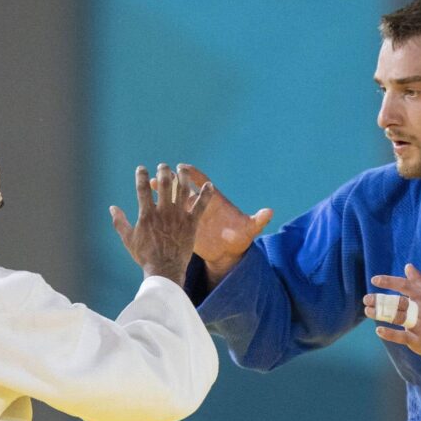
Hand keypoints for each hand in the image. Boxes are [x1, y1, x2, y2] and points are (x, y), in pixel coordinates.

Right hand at [109, 164, 213, 286]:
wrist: (165, 269)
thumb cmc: (144, 255)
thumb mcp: (128, 239)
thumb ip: (119, 222)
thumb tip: (112, 208)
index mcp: (146, 214)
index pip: (142, 189)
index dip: (141, 176)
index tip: (141, 168)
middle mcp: (163, 212)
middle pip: (164, 184)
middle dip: (163, 172)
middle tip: (163, 166)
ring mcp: (178, 217)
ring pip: (183, 190)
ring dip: (183, 177)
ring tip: (182, 169)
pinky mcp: (191, 223)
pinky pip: (200, 206)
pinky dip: (206, 195)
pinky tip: (209, 185)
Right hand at [157, 164, 272, 287]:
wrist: (228, 253)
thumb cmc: (240, 237)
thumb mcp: (250, 229)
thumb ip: (258, 220)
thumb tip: (270, 212)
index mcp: (215, 199)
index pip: (203, 181)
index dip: (194, 174)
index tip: (183, 167)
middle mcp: (202, 203)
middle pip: (187, 186)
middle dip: (175, 178)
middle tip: (163, 171)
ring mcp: (192, 212)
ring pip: (176, 196)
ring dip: (165, 188)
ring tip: (151, 181)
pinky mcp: (185, 224)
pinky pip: (172, 213)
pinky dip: (162, 206)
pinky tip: (150, 201)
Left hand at [363, 263, 420, 380]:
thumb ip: (420, 281)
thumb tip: (408, 266)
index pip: (404, 286)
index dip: (389, 282)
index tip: (374, 280)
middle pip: (397, 303)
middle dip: (380, 300)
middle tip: (366, 299)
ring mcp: (419, 325)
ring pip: (396, 318)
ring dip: (380, 314)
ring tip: (367, 311)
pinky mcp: (418, 340)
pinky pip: (402, 337)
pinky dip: (390, 334)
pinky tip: (379, 330)